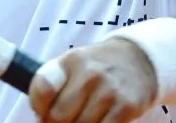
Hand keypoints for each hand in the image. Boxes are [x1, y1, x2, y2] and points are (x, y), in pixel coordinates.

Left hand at [29, 39, 157, 122]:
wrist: (138, 59)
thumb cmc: (96, 68)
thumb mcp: (72, 65)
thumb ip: (53, 86)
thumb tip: (42, 117)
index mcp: (71, 61)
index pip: (42, 88)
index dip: (38, 106)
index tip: (43, 112)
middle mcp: (90, 74)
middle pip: (59, 116)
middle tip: (61, 121)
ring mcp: (109, 91)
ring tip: (80, 120)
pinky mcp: (127, 107)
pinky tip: (96, 121)